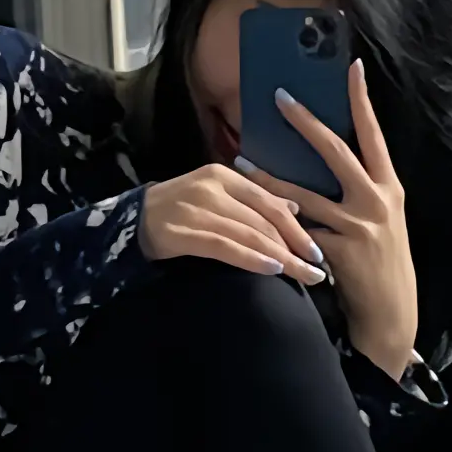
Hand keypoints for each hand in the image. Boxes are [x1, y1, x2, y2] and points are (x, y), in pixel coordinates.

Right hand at [139, 163, 326, 286]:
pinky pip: (225, 246)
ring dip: (281, 257)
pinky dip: (252, 258)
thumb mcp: (218, 197)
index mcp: (224, 175)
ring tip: (303, 276)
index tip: (319, 251)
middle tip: (319, 270)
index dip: (298, 226)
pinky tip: (272, 269)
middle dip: (296, 246)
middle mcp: (213, 187)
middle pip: (264, 219)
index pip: (269, 201)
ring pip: (249, 233)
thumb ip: (254, 201)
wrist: (132, 219)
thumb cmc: (180, 212)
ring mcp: (197, 208)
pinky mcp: (183, 232)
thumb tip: (294, 206)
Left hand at [236, 60, 417, 379]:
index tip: (350, 67)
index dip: (362, 100)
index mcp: (389, 187)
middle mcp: (376, 200)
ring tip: (242, 161)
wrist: (391, 314)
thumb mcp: (384, 220)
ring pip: (303, 195)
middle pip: (336, 152)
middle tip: (280, 97)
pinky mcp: (336, 253)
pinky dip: (274, 225)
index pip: (374, 134)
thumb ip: (361, 191)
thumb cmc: (383, 263)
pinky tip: (250, 217)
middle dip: (305, 122)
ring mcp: (357, 227)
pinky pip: (296, 233)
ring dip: (269, 179)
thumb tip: (329, 160)